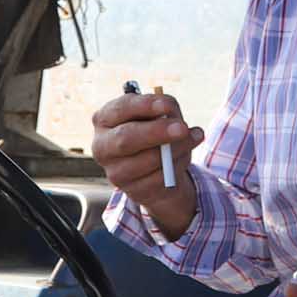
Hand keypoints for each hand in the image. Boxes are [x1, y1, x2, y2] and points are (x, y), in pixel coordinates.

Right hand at [92, 88, 200, 239]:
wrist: (154, 166)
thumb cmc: (154, 129)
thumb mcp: (159, 114)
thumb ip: (166, 110)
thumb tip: (174, 120)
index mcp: (104, 119)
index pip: (120, 109)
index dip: (144, 106)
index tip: (167, 106)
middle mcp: (103, 146)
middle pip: (126, 138)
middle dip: (156, 131)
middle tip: (182, 128)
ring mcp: (115, 171)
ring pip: (147, 160)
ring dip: (175, 148)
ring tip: (193, 137)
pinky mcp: (132, 190)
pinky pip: (159, 178)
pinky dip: (177, 164)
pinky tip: (185, 155)